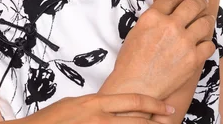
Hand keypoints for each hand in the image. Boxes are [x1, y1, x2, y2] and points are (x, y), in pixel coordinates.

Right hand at [18, 93, 174, 123]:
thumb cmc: (50, 120)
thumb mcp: (73, 105)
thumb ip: (95, 106)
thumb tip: (113, 106)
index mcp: (94, 103)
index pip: (132, 100)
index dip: (154, 104)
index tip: (167, 107)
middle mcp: (98, 118)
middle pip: (138, 120)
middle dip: (158, 122)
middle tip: (172, 120)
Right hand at [101, 0, 215, 99]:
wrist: (137, 85)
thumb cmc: (130, 61)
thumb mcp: (135, 32)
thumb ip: (151, 21)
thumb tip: (164, 18)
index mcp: (152, 17)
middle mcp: (170, 25)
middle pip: (192, 6)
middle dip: (199, 1)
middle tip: (203, 1)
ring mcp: (184, 42)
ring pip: (205, 23)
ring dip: (207, 19)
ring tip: (208, 19)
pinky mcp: (194, 58)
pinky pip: (209, 45)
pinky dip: (207, 43)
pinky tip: (204, 43)